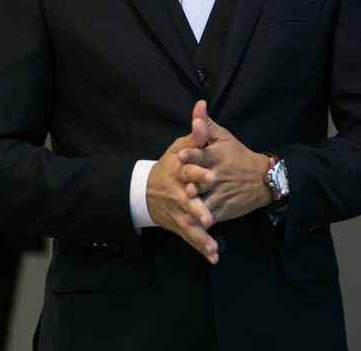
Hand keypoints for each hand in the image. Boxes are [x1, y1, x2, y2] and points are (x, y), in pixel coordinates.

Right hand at [146, 111, 219, 263]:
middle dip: (196, 207)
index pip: (188, 169)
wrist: (147, 190)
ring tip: (212, 243)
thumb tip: (202, 104)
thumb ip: (197, 130)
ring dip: (200, 233)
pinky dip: (202, 246)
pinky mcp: (180, 225)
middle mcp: (176, 192)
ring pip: (189, 223)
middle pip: (187, 200)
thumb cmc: (171, 164)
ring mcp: (178, 211)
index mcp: (178, 170)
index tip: (211, 173)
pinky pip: (191, 237)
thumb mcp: (182, 145)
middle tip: (207, 215)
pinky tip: (214, 255)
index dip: (198, 171)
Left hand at [178, 101, 272, 223]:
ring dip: (198, 205)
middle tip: (187, 186)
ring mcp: (220, 194)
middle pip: (203, 179)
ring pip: (207, 200)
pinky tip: (194, 225)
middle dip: (195, 183)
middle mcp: (217, 176)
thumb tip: (198, 104)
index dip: (192, 155)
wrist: (263, 180)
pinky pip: (211, 216)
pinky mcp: (223, 209)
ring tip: (188, 208)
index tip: (180, 155)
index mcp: (216, 156)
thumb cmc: (238, 156)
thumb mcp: (225, 137)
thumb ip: (207, 124)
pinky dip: (203, 221)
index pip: (202, 154)